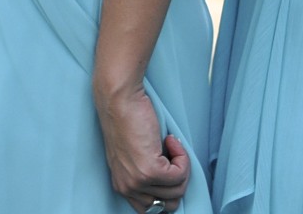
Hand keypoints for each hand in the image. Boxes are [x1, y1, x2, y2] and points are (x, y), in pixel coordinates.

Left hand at [93, 81, 189, 212]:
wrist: (120, 100)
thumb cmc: (128, 120)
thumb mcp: (132, 156)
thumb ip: (145, 175)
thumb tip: (173, 185)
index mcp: (122, 187)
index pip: (151, 209)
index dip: (167, 193)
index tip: (171, 173)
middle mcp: (128, 188)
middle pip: (169, 204)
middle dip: (178, 181)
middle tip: (172, 157)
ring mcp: (138, 181)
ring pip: (178, 190)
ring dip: (181, 166)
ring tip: (169, 145)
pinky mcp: (150, 170)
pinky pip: (181, 174)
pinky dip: (182, 156)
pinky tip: (170, 140)